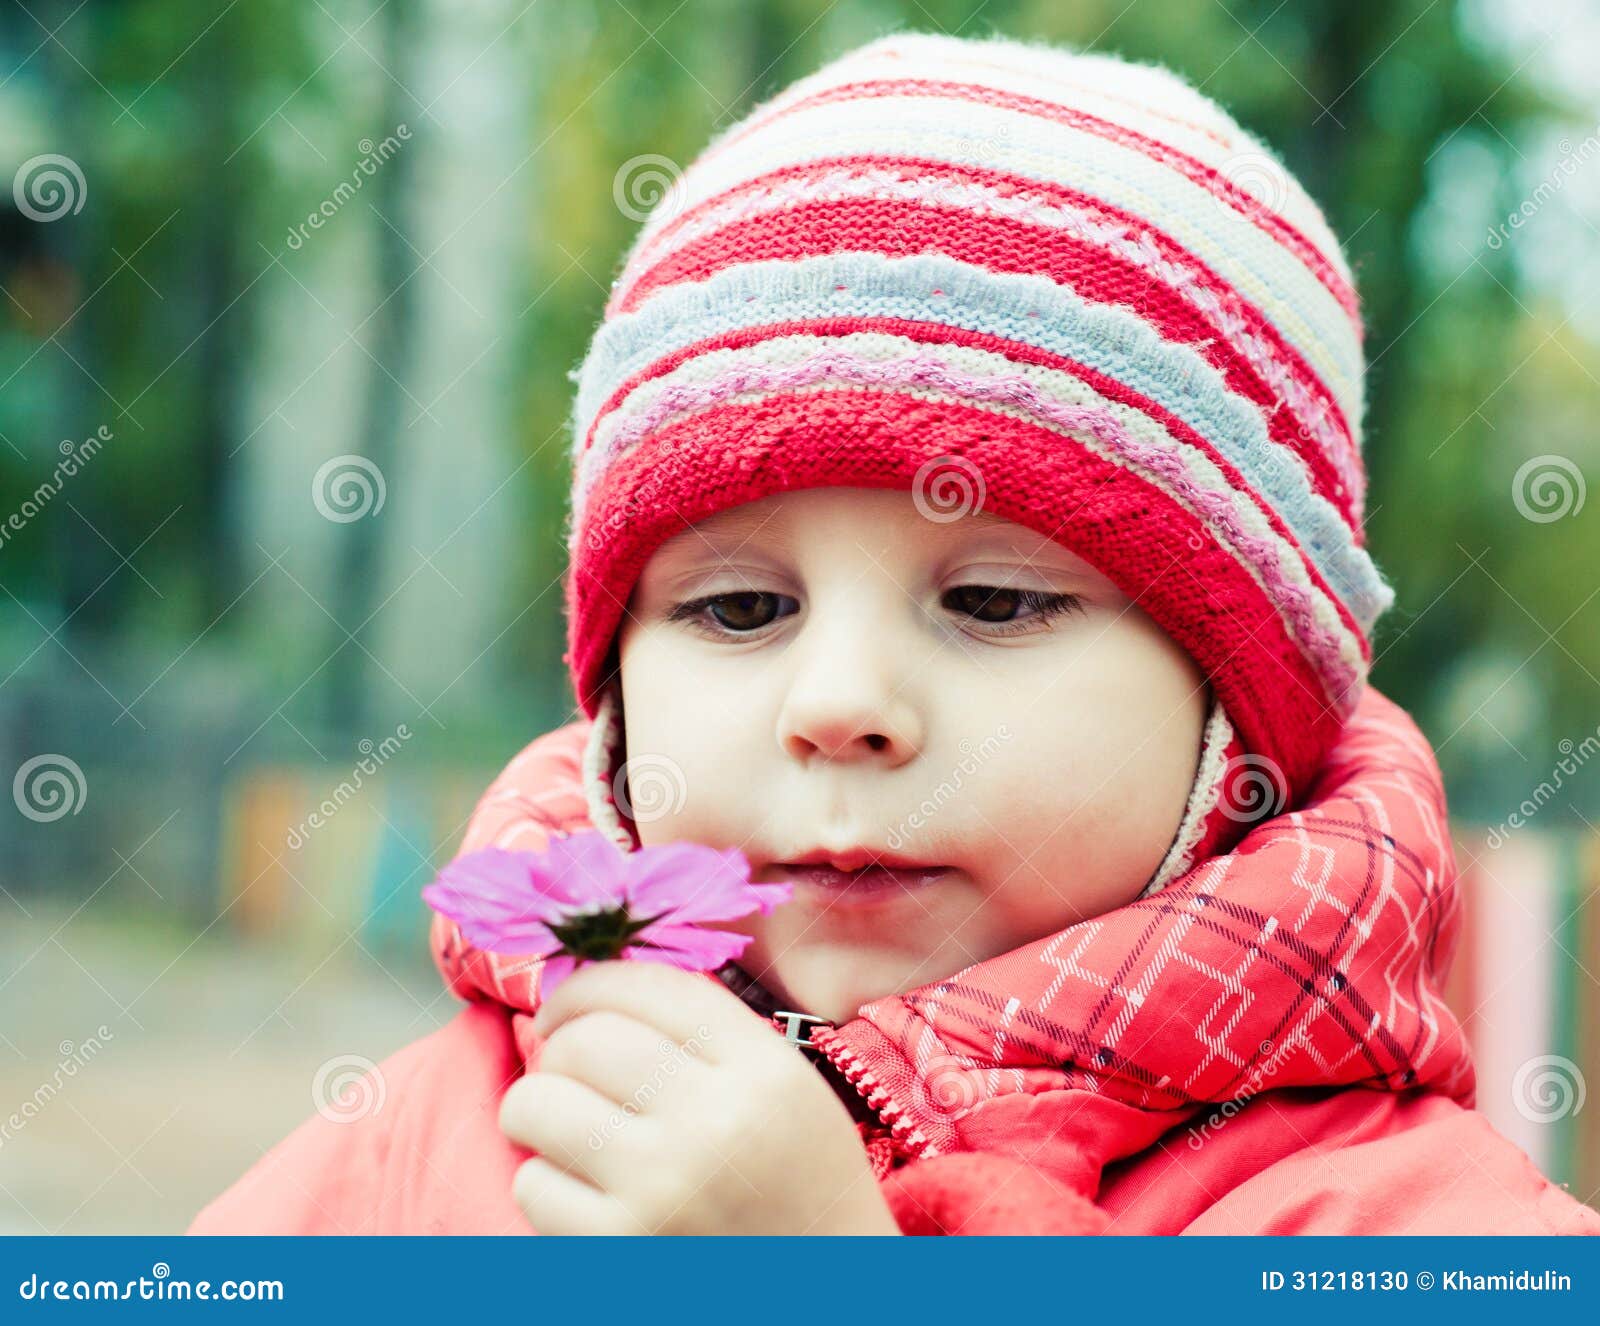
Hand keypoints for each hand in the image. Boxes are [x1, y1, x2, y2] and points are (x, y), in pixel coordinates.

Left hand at [499, 960, 900, 1235]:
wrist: (832, 1299)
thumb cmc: (802, 1188)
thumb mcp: (787, 1089)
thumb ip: (711, 1036)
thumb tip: (600, 994)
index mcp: (764, 1071)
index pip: (652, 989)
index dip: (589, 984)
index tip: (566, 1004)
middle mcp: (712, 1120)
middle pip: (586, 1039)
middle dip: (555, 1047)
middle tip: (563, 1070)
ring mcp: (661, 1187)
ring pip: (539, 1102)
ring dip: (534, 1107)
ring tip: (560, 1125)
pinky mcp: (618, 1249)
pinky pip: (533, 1182)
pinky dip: (543, 1181)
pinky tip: (581, 1191)